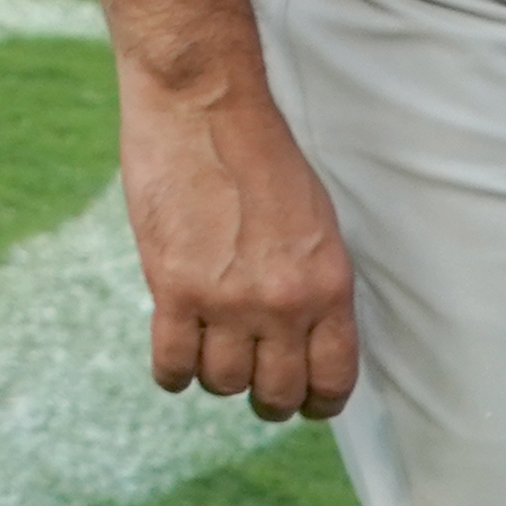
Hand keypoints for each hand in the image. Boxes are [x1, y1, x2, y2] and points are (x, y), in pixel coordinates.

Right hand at [113, 61, 359, 417]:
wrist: (204, 104)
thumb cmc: (258, 153)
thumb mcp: (314, 222)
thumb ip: (313, 285)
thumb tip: (301, 338)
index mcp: (328, 285)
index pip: (333, 381)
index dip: (316, 401)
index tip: (301, 396)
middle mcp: (285, 303)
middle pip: (277, 394)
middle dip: (265, 396)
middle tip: (249, 375)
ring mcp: (228, 300)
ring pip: (224, 384)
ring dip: (215, 374)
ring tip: (207, 345)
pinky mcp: (174, 289)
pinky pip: (173, 366)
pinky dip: (172, 371)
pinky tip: (174, 350)